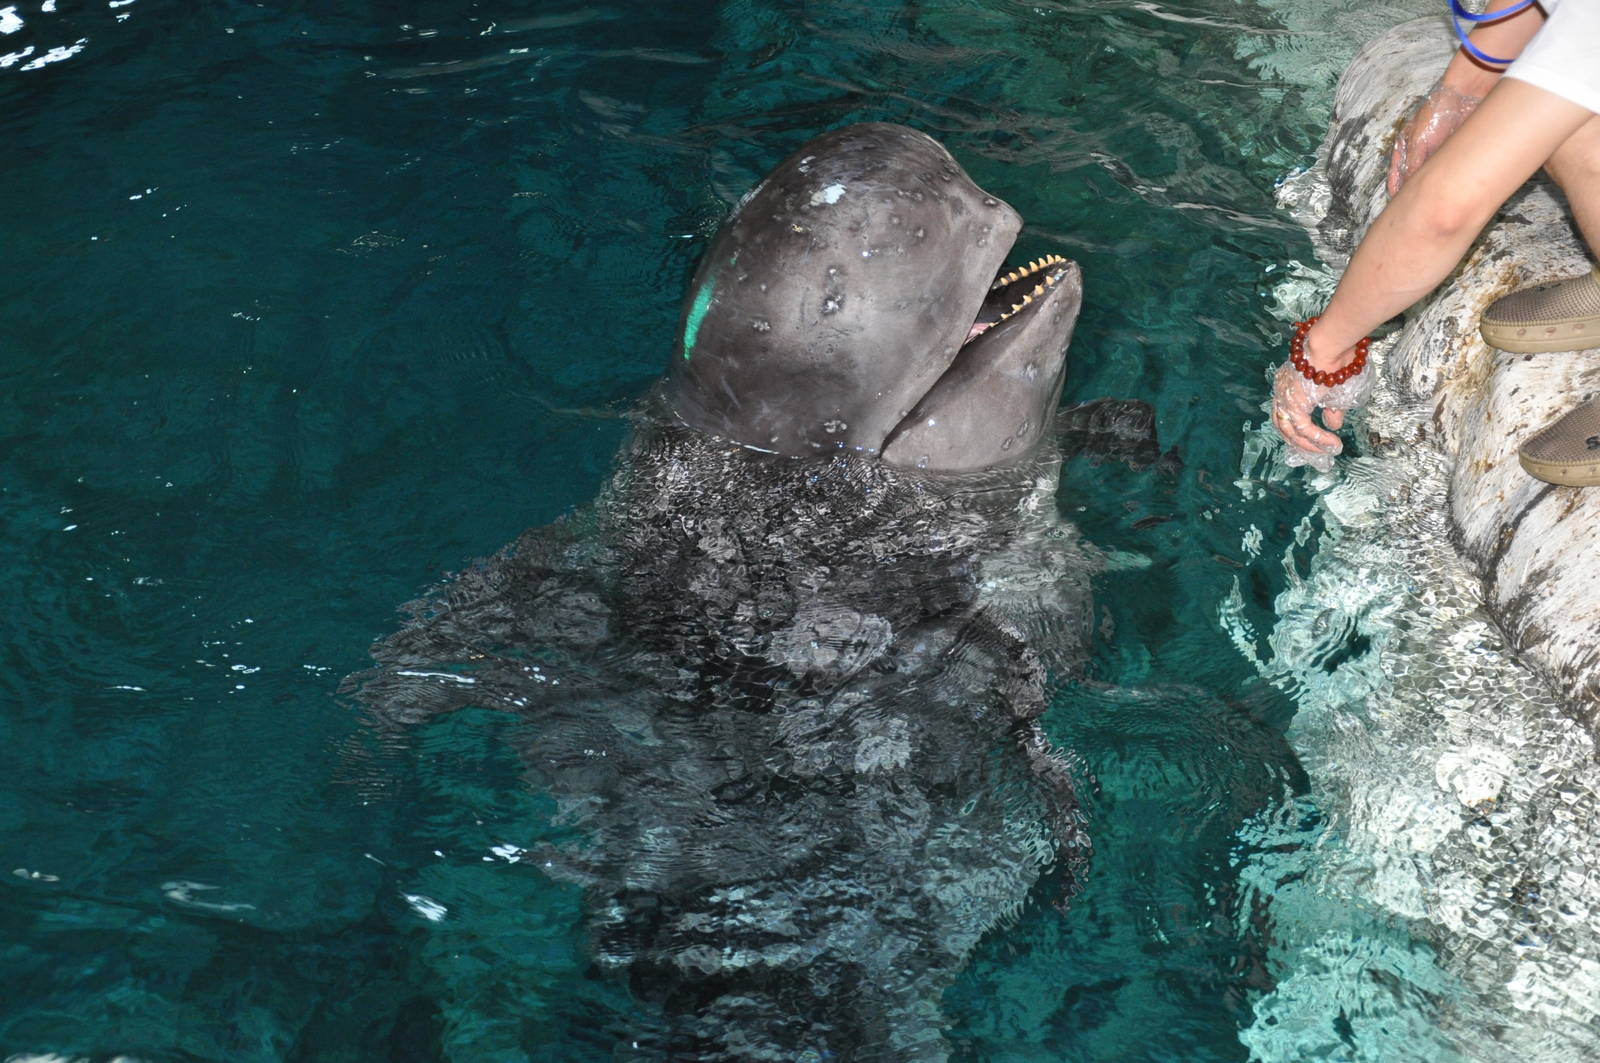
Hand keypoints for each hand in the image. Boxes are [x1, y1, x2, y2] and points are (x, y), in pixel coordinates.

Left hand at [1271, 340, 1373, 471]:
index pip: (1284, 411)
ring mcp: (1285, 399)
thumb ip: (1332, 409)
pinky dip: (1318, 439)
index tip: (1309, 438)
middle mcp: (1281, 392)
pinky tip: (1332, 444)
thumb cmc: (1335, 358)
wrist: (1329, 345)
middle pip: (1282, 424)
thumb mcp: (1336, 389)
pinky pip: (1304, 430)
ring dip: (1308, 444)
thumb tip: (1334, 425)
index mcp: (1287, 383)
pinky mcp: (1294, 406)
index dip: (1294, 426)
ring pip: (1290, 431)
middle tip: (1315, 452)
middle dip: (1298, 440)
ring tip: (1326, 451)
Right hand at [1387, 81, 1482, 195]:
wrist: (1464, 97)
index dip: (1396, 186)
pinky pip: (1447, 168)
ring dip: (1429, 184)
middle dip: (1411, 190)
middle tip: (1413, 206)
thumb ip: (1413, 163)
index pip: (1397, 171)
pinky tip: (1448, 188)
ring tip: (1429, 201)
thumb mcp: (1419, 140)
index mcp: (1405, 146)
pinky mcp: (1452, 150)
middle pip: (1412, 175)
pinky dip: (1446, 178)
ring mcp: (1436, 151)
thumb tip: (1407, 185)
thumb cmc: (1436, 113)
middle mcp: (1419, 150)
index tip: (1396, 201)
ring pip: (1429, 173)